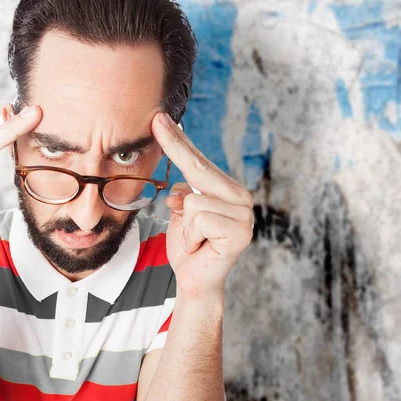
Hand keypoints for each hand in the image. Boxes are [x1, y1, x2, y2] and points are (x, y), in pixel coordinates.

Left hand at [151, 113, 254, 299]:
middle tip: (157, 122)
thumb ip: (183, 194)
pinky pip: (198, 218)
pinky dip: (191, 235)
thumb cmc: (188, 245)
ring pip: (193, 200)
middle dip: (175, 148)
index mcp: (227, 190)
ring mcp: (244, 215)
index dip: (178, 141)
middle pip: (198, 169)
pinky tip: (201, 246)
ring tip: (196, 239)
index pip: (198, 161)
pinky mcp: (240, 232)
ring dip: (185, 225)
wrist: (195, 281)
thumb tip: (181, 191)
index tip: (160, 119)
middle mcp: (241, 197)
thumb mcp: (180, 213)